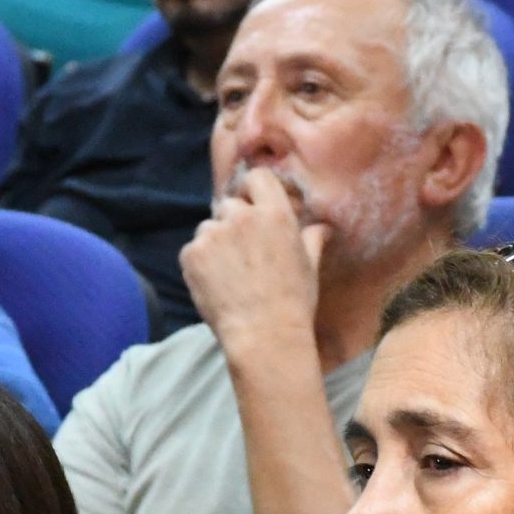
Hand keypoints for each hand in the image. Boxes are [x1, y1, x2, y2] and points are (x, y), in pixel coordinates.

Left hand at [181, 168, 327, 371]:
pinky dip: (200, 264)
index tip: (254, 209)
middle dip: (233, 224)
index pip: (257, 178)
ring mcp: (213, 234)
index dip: (254, 191)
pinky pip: (193, 250)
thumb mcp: (310, 267)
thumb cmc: (293, 302)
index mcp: (275, 214)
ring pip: (208, 228)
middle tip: (242, 255)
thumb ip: (312, 240)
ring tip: (230, 276)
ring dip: (215, 244)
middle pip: (229, 205)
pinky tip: (216, 286)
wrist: (264, 335)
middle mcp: (242, 216)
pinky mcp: (191, 254)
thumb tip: (322, 228)